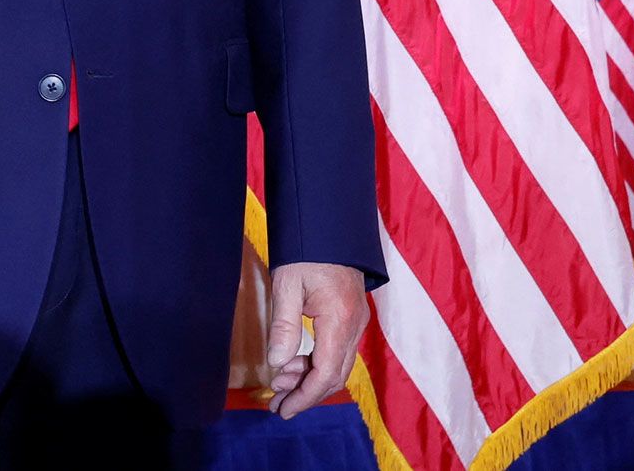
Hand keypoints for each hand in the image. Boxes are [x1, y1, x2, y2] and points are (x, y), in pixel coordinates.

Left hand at [264, 261, 367, 418]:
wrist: (330, 225)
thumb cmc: (306, 251)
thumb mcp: (287, 285)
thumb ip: (283, 326)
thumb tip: (277, 364)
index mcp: (339, 320)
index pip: (326, 373)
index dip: (305, 396)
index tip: (284, 409)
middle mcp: (355, 326)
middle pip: (335, 376)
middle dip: (306, 394)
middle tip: (277, 403)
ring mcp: (357, 322)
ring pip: (337, 366)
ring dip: (310, 379)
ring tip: (279, 381)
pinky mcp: (353, 318)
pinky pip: (338, 352)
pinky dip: (317, 363)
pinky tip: (295, 362)